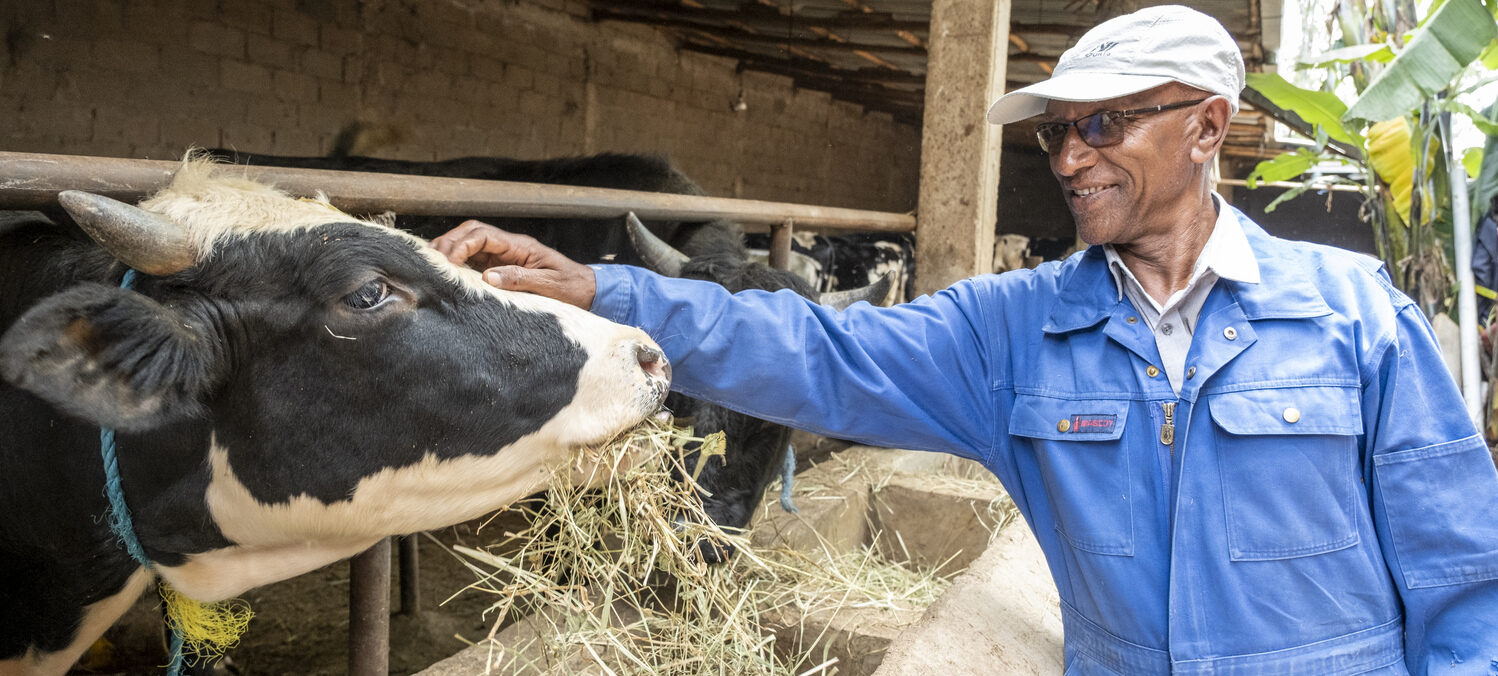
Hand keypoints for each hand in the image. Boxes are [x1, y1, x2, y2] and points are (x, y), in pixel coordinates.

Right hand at [429, 220, 596, 309]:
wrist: (587, 292)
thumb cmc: (572, 287)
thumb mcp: (550, 285)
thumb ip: (520, 279)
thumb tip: (488, 276)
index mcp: (520, 245)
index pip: (483, 234)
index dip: (462, 245)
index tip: (450, 262)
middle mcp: (509, 247)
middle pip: (471, 233)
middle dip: (449, 243)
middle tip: (431, 261)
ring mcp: (504, 257)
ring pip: (470, 245)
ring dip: (450, 252)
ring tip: (432, 267)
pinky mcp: (502, 269)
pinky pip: (475, 262)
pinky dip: (459, 266)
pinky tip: (447, 275)